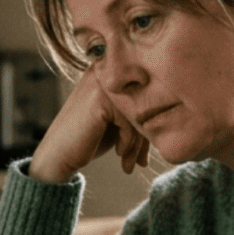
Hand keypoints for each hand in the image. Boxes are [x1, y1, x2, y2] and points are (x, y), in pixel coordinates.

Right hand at [29, 68, 148, 183]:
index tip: (143, 152)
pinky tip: (119, 153)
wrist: (58, 157)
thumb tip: (175, 117)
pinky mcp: (100, 98)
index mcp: (112, 73)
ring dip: (137, 143)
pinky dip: (128, 141)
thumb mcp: (119, 124)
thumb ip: (140, 113)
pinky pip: (130, 120)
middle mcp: (106, 72)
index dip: (148, 125)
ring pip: (139, 113)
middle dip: (144, 136)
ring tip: (130, 162)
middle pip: (144, 103)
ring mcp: (102, 83)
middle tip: (140, 161)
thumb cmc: (89, 140)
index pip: (144, 95)